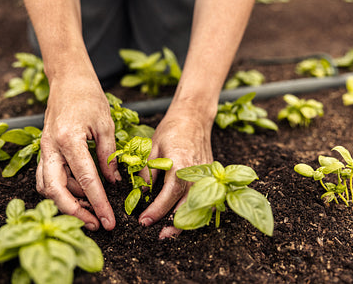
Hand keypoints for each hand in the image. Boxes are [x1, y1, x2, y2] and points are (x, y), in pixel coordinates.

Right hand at [36, 74, 120, 230]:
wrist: (67, 80)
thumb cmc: (88, 97)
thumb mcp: (105, 125)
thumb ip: (108, 156)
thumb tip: (112, 182)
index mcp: (69, 139)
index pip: (86, 180)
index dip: (99, 203)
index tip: (109, 221)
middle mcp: (51, 148)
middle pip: (55, 191)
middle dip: (74, 212)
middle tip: (95, 224)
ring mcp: (44, 149)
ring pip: (48, 187)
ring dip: (68, 202)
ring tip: (91, 209)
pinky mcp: (44, 150)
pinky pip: (47, 177)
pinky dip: (63, 189)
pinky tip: (81, 192)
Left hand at [138, 104, 213, 238]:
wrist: (194, 116)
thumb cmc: (172, 129)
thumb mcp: (153, 148)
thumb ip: (148, 171)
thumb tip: (142, 193)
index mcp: (180, 165)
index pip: (169, 196)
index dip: (156, 211)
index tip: (144, 221)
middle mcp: (196, 173)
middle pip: (188, 206)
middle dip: (173, 224)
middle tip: (159, 235)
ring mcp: (206, 174)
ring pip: (199, 205)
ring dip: (187, 221)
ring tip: (172, 231)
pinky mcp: (210, 175)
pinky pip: (207, 198)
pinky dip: (199, 210)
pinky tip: (189, 217)